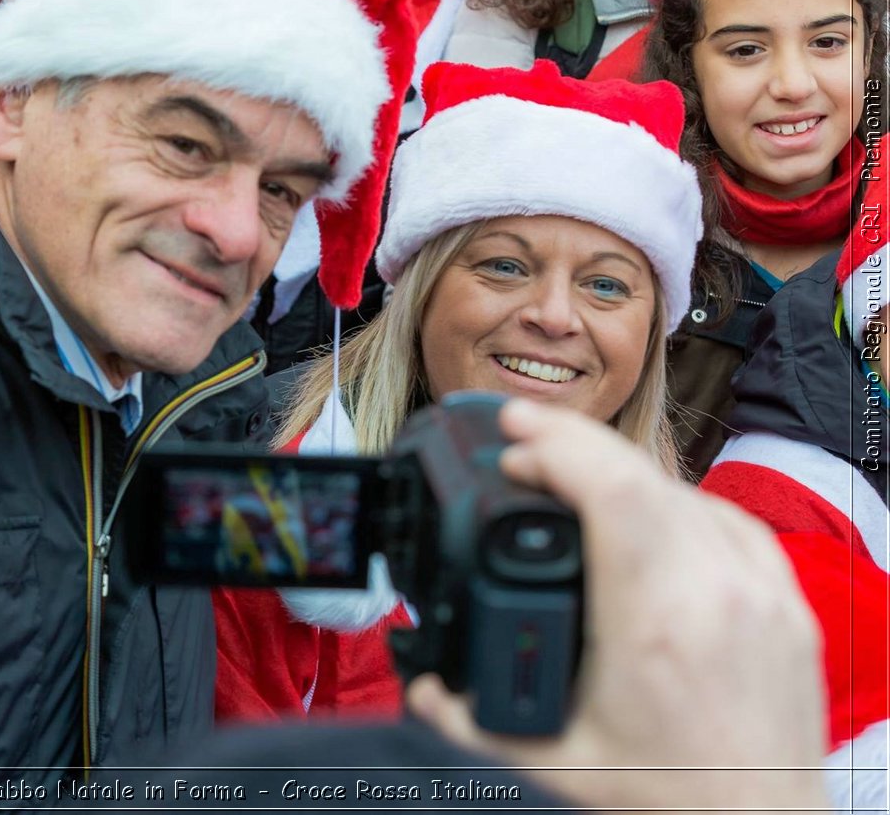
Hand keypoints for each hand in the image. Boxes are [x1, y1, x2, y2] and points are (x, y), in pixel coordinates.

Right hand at [406, 399, 828, 811]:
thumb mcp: (550, 765)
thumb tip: (424, 685)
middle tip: (520, 433)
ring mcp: (763, 598)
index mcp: (654, 626)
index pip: (611, 491)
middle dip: (574, 443)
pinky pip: (731, 523)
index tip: (509, 442)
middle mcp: (719, 597)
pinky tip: (645, 511)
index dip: (555, 447)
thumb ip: (467, 723)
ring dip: (624, 472)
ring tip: (570, 470)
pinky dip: (679, 501)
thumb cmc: (669, 806)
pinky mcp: (787, 610)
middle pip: (645, 475)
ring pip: (689, 491)